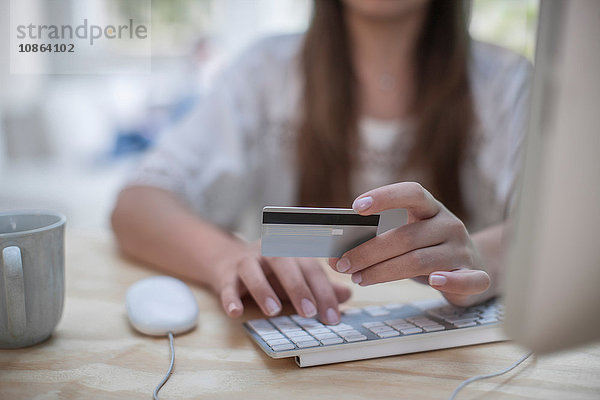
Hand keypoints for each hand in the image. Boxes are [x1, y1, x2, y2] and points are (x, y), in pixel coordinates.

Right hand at [214, 242, 350, 323]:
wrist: (228, 260)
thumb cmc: (269, 271)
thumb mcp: (296, 277)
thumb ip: (319, 286)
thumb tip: (347, 295)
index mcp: (291, 250)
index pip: (310, 267)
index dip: (323, 291)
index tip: (332, 316)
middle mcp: (268, 251)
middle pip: (284, 263)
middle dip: (298, 288)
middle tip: (310, 312)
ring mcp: (245, 261)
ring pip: (253, 270)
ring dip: (263, 290)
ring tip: (273, 311)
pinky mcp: (226, 274)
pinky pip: (227, 285)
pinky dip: (230, 298)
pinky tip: (235, 312)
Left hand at [328, 182, 490, 306]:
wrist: (471, 265)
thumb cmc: (426, 249)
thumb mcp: (404, 237)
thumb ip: (374, 241)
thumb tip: (333, 257)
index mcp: (430, 208)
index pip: (411, 192)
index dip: (385, 197)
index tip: (356, 207)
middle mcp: (449, 224)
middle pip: (405, 236)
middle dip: (368, 252)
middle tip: (343, 265)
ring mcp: (463, 249)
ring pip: (421, 260)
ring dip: (384, 272)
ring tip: (359, 279)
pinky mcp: (476, 274)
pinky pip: (467, 279)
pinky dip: (450, 281)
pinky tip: (433, 282)